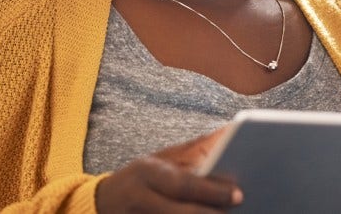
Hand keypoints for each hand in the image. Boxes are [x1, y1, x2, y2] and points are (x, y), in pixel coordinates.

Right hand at [94, 129, 242, 212]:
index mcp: (147, 172)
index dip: (212, 190)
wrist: (99, 204)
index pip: (183, 183)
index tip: (238, 194)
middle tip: (242, 211)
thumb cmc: (139, 178)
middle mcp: (140, 198)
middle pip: (182, 212)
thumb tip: (226, 133)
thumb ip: (191, 152)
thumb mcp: (159, 160)